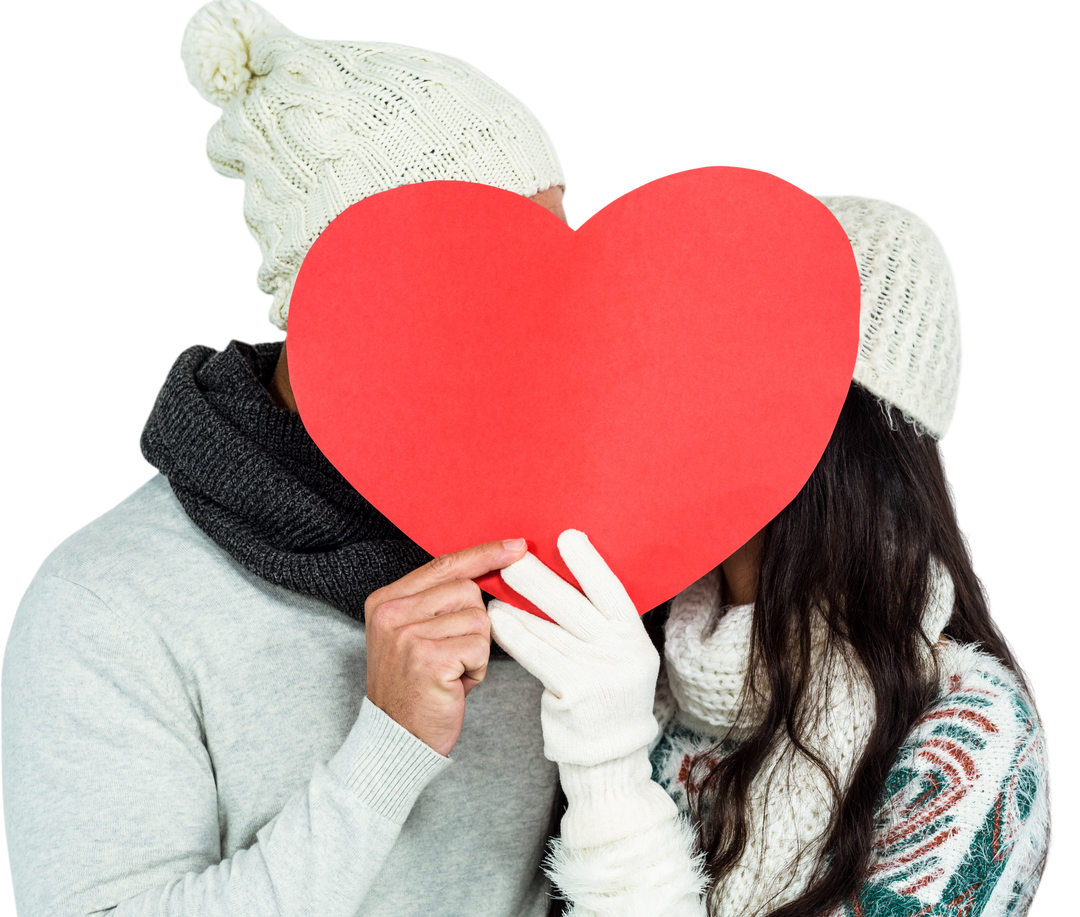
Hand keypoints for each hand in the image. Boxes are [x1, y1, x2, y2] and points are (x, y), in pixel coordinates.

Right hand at [364, 538, 527, 756]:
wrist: (396, 740)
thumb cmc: (416, 686)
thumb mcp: (415, 634)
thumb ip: (439, 601)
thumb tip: (493, 568)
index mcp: (386, 600)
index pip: (444, 564)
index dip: (484, 554)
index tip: (516, 546)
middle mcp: (392, 612)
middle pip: (468, 590)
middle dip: (475, 623)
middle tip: (452, 655)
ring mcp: (407, 635)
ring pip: (479, 619)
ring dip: (476, 649)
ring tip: (451, 671)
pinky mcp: (427, 658)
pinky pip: (480, 647)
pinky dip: (477, 669)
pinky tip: (454, 684)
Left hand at [487, 530, 659, 767]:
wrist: (609, 754)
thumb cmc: (604, 691)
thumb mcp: (618, 655)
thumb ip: (599, 623)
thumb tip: (563, 573)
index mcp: (635, 638)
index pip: (613, 593)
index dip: (590, 564)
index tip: (567, 536)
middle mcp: (622, 655)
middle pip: (576, 607)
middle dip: (542, 579)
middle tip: (515, 556)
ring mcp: (599, 676)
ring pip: (551, 630)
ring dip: (520, 605)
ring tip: (497, 585)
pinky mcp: (573, 694)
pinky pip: (537, 655)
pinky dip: (514, 634)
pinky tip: (498, 619)